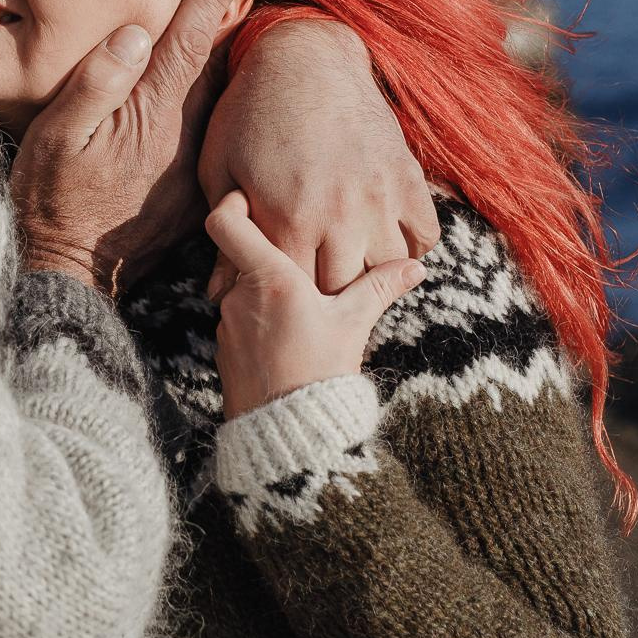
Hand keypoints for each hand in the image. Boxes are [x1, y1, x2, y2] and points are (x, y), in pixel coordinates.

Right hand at [10, 0, 244, 290]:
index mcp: (153, 113)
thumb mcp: (56, 136)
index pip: (193, 40)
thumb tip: (136, 31)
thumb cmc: (50, 200)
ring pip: (222, 96)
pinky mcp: (196, 189)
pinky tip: (222, 87)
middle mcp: (186, 136)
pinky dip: (221, 101)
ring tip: (243, 16)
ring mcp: (197, 165)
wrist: (69, 275)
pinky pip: (216, 132)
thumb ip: (98, 81)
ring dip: (230, 58)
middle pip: (220, 62)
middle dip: (232, 18)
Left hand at [198, 17, 439, 295]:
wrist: (302, 55)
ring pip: (389, 268)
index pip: (297, 292)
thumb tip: (221, 295)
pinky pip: (424, 234)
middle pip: (344, 289)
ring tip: (348, 258)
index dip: (288, 295)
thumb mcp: (222, 173)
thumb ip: (228, 240)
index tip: (282, 285)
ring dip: (370, 270)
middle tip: (315, 273)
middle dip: (327, 290)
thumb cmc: (248, 113)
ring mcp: (379, 197)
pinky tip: (381, 235)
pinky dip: (407, 244)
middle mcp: (339, 216)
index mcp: (288, 220)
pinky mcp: (407, 176)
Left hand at [205, 190, 425, 418]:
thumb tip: (414, 266)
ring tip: (301, 311)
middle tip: (302, 261)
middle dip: (269, 256)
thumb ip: (378, 287)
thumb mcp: (353, 325)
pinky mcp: (224, 349)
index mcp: (269, 279)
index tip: (253, 201)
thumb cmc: (321, 375)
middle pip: (240, 255)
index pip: (226, 222)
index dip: (234, 204)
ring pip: (241, 289)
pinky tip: (287, 338)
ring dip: (266, 292)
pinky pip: (239, 319)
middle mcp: (239, 295)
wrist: (289, 436)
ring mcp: (227, 323)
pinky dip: (259, 320)